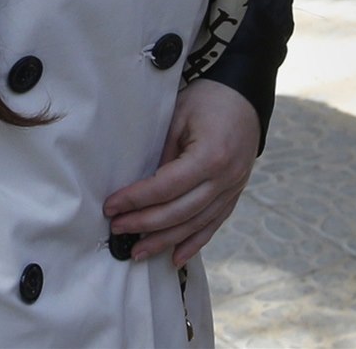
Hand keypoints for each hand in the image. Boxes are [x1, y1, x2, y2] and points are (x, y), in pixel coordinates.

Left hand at [104, 80, 259, 266]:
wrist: (243, 98)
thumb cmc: (206, 101)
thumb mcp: (178, 117)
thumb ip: (163, 152)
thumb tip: (141, 185)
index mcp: (210, 157)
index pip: (166, 186)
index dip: (137, 199)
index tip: (111, 206)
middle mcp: (225, 180)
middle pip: (180, 211)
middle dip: (145, 224)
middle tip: (117, 230)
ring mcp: (233, 190)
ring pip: (196, 224)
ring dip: (166, 241)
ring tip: (138, 252)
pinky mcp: (234, 195)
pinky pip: (213, 224)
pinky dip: (194, 242)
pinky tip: (175, 257)